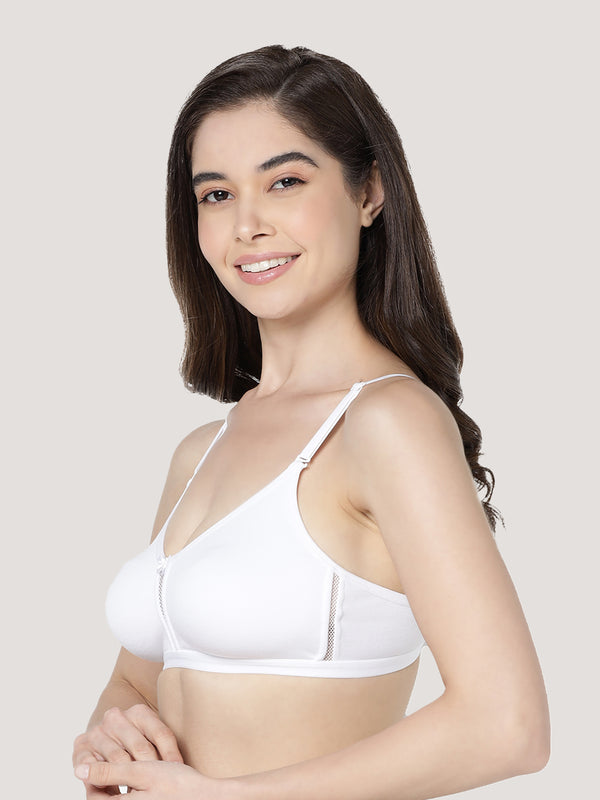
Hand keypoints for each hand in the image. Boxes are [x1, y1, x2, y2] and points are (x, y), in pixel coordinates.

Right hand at [73, 705, 183, 795]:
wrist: (106, 733)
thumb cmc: (136, 740)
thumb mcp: (151, 736)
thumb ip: (164, 744)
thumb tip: (184, 766)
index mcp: (139, 712)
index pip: (161, 734)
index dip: (171, 754)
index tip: (179, 771)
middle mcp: (116, 718)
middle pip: (140, 747)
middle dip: (151, 770)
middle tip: (159, 785)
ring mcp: (97, 732)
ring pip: (119, 760)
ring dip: (129, 779)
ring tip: (138, 792)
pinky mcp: (80, 749)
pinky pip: (94, 769)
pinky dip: (104, 783)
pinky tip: (115, 792)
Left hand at [74, 761, 228, 798]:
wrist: (207, 797)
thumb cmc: (177, 784)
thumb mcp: (142, 771)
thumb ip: (110, 771)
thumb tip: (78, 769)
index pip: (94, 798)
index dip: (92, 778)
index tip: (98, 758)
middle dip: (103, 785)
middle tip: (109, 763)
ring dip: (115, 791)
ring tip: (125, 771)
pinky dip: (130, 795)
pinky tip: (140, 783)